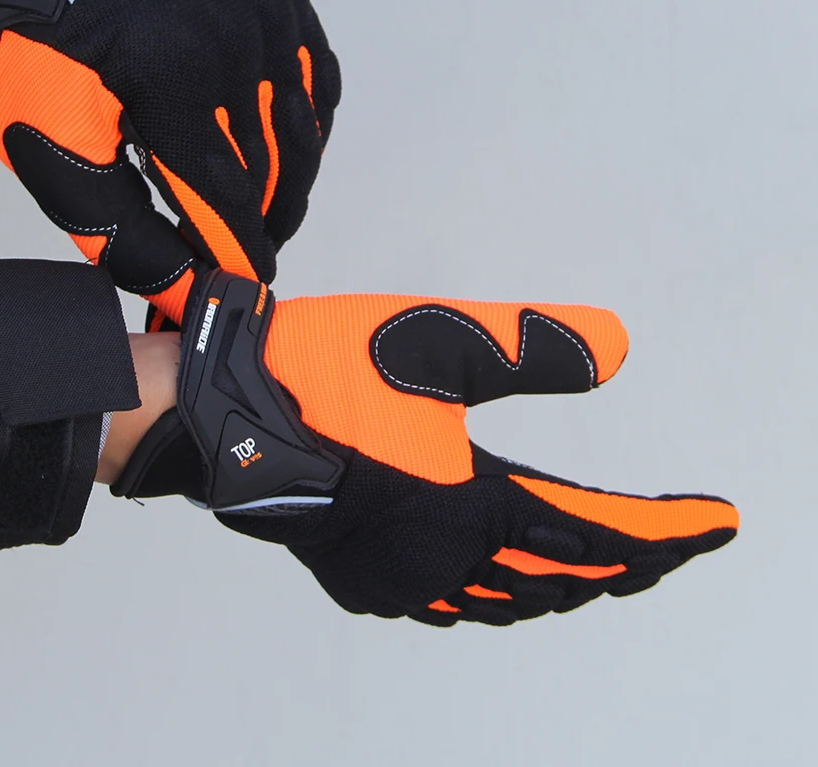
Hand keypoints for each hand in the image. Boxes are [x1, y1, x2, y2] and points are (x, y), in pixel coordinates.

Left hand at [0, 0, 338, 317]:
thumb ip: (130, 240)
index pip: (227, 191)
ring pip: (301, 129)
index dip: (241, 248)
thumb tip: (193, 297)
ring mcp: (261, 5)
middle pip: (271, 165)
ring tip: (263, 211)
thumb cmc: (43, 67)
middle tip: (251, 250)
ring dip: (288, 182)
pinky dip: (304, 125)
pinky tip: (278, 149)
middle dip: (264, 221)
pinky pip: (317, 82)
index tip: (249, 280)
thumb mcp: (61, 161)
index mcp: (168, 71)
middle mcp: (227, 31)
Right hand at [113, 271, 738, 625]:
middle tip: (666, 542)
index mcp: (473, 505)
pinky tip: (497, 579)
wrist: (225, 412)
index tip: (719, 520)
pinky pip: (455, 606)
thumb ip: (535, 345)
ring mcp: (400, 582)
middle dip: (627, 563)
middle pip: (564, 579)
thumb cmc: (325, 371)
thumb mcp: (441, 339)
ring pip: (509, 603)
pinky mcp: (363, 583)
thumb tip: (617, 348)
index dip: (668, 530)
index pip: (601, 534)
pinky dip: (499, 593)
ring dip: (565, 582)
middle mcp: (444, 560)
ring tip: (599, 565)